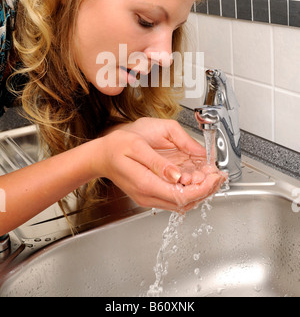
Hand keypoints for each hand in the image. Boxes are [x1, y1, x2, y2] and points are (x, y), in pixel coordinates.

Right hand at [98, 118, 225, 212]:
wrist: (100, 156)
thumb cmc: (116, 146)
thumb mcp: (137, 146)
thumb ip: (158, 163)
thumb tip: (178, 175)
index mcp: (146, 184)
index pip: (182, 196)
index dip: (203, 189)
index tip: (215, 177)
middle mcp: (148, 196)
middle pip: (185, 203)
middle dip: (206, 190)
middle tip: (218, 175)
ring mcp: (149, 197)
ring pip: (182, 203)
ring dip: (199, 190)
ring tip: (210, 174)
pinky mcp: (150, 194)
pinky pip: (174, 197)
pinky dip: (189, 190)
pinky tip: (195, 177)